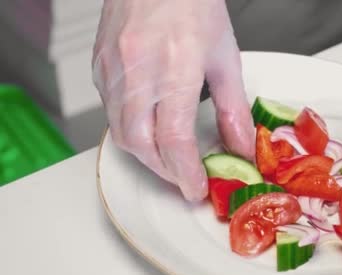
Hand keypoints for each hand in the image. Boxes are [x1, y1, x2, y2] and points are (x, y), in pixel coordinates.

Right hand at [92, 0, 254, 201]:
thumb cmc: (191, 4)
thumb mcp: (224, 57)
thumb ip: (232, 109)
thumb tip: (241, 146)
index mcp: (173, 69)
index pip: (174, 140)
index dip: (186, 173)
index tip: (196, 188)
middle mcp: (137, 72)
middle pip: (141, 145)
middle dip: (165, 171)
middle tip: (185, 177)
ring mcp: (112, 69)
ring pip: (121, 133)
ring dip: (147, 155)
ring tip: (170, 159)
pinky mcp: (99, 66)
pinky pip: (110, 111)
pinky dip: (130, 130)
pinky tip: (149, 128)